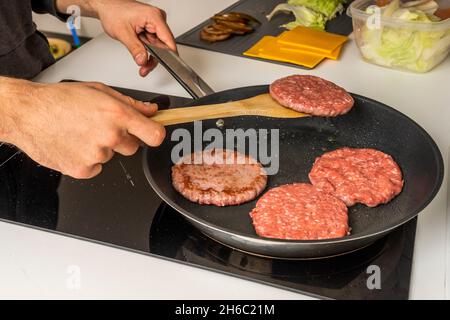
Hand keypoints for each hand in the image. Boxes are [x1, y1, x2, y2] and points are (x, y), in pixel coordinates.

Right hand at [1, 79, 164, 178]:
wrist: (27, 113)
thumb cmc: (59, 99)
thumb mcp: (99, 91)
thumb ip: (130, 103)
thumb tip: (151, 111)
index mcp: (117, 115)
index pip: (155, 135)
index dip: (155, 134)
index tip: (152, 133)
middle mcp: (110, 136)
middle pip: (133, 147)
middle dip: (122, 138)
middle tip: (102, 127)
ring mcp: (96, 155)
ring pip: (112, 156)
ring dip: (102, 147)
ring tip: (82, 132)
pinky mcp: (83, 170)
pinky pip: (96, 168)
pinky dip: (88, 160)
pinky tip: (74, 144)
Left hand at [94, 0, 176, 76]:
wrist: (106, 6)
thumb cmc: (113, 12)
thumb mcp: (123, 33)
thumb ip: (135, 48)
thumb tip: (143, 60)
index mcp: (154, 17)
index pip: (168, 40)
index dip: (169, 55)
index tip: (165, 65)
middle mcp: (157, 19)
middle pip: (164, 46)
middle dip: (154, 58)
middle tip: (144, 68)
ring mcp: (154, 23)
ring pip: (159, 46)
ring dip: (150, 56)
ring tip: (141, 64)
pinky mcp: (151, 27)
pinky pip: (154, 43)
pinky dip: (147, 51)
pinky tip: (141, 55)